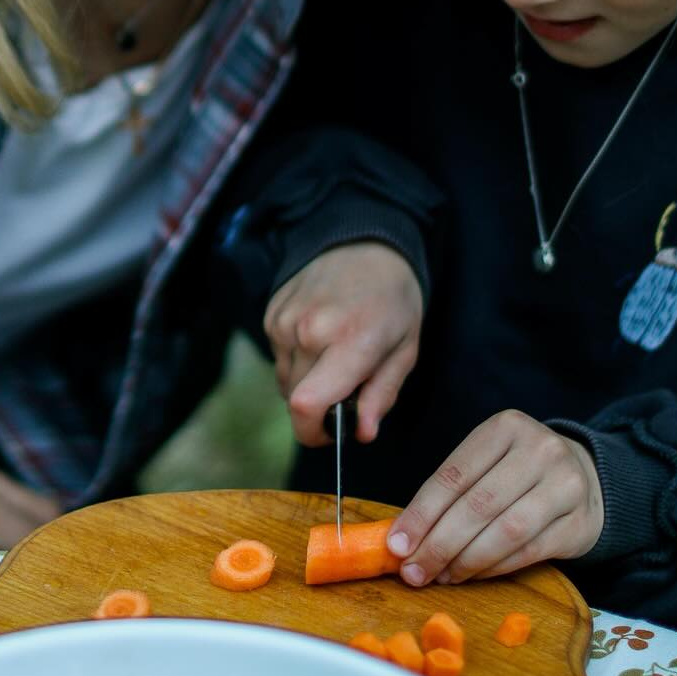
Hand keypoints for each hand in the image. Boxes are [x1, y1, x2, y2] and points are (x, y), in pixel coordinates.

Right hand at [263, 242, 423, 447]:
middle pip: (296, 400)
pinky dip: (296, 359)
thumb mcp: (405, 349)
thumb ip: (382, 394)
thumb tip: (361, 433)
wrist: (363, 242)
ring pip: (285, 380)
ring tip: (334, 356)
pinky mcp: (271, 313)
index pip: (307, 404)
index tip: (331, 433)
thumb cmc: (392, 299)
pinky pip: (278, 357)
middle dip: (319, 407)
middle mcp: (308, 330)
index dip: (312, 432)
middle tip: (347, 388)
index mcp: (350, 340)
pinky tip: (319, 337)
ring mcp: (284, 319)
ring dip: (307, 382)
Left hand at [387, 410, 603, 585]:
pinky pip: (528, 552)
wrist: (586, 477)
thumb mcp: (486, 462)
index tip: (396, 545)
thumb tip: (403, 537)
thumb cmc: (519, 471)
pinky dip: (494, 568)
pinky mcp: (580, 522)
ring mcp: (565, 485)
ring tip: (440, 576)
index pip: (454, 475)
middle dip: (439, 544)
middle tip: (413, 571)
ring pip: (505, 532)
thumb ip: (449, 491)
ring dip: (465, 561)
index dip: (421, 513)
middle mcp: (540, 450)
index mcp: (506, 427)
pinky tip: (472, 575)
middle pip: (477, 505)